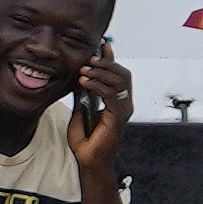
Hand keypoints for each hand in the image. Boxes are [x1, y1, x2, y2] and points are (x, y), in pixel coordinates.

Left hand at [65, 50, 136, 181]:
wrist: (88, 158)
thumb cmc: (86, 138)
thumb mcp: (81, 108)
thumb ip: (83, 92)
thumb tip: (78, 75)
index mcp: (116, 99)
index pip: (118, 73)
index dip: (111, 58)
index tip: (102, 45)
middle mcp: (123, 103)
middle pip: (123, 74)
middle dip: (107, 63)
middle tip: (90, 58)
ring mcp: (123, 111)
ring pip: (120, 82)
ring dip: (101, 73)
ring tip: (85, 70)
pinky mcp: (118, 119)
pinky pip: (112, 96)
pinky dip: (99, 86)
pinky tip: (86, 83)